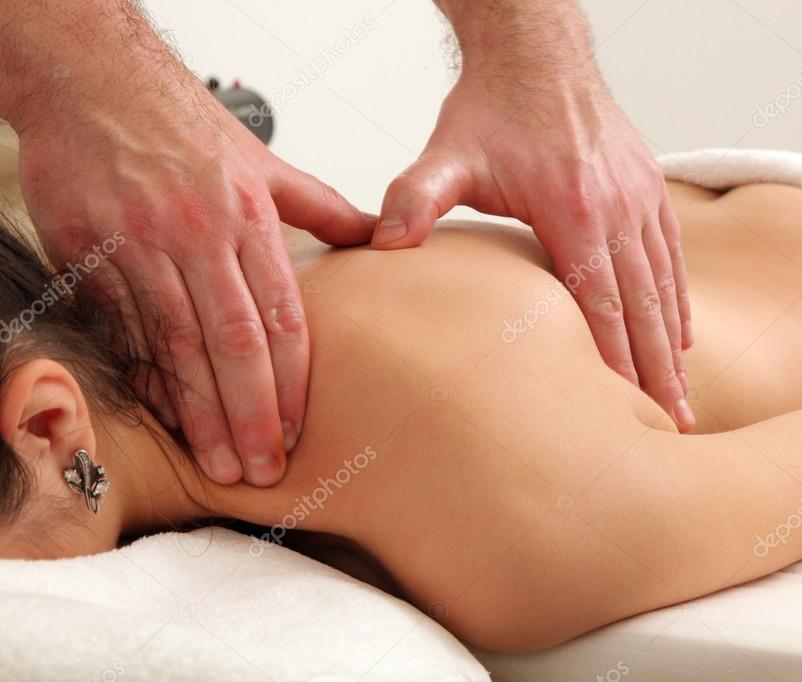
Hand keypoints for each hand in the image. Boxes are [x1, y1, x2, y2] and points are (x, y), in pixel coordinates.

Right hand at [17, 77, 374, 485]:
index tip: (299, 431)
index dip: (293, 382)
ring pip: (176, 344)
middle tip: (263, 470)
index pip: (282, 317)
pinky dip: (143, 374)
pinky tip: (163, 416)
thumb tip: (378, 236)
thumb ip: (321, 207)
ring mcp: (140, 244)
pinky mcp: (88, 249)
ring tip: (218, 463)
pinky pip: (121, 326)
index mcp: (250, 217)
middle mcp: (199, 234)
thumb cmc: (186, 124)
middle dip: (251, 415)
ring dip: (198, 412)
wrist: (95, 79)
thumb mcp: (265, 163)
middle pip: (233, 343)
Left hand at [374, 72, 694, 430]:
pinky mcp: (649, 187)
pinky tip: (679, 332)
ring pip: (663, 285)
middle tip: (674, 423)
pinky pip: (672, 253)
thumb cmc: (493, 106)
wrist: (538, 51)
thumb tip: (381, 246)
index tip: (632, 409)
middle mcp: (618, 208)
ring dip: (672, 344)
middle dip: (658, 370)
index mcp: (573, 209)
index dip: (618, 361)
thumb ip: (414, 199)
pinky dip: (677, 297)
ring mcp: (639, 197)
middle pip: (642, 306)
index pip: (601, 303)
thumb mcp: (447, 153)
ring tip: (683, 394)